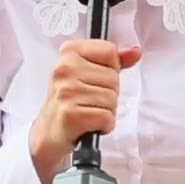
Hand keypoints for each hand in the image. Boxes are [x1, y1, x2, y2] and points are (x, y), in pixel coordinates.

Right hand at [29, 40, 140, 182]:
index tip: (95, 78)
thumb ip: (112, 60)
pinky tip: (90, 124)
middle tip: (89, 100)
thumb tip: (135, 52)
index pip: (110, 52)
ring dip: (106, 111)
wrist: (49, 132)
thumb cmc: (70, 99)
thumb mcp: (87, 72)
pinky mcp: (71, 114)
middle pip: (113, 78)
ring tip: (88, 112)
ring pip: (112, 99)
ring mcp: (67, 91)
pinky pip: (107, 118)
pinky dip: (104, 125)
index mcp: (69, 52)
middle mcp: (65, 69)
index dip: (110, 69)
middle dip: (109, 93)